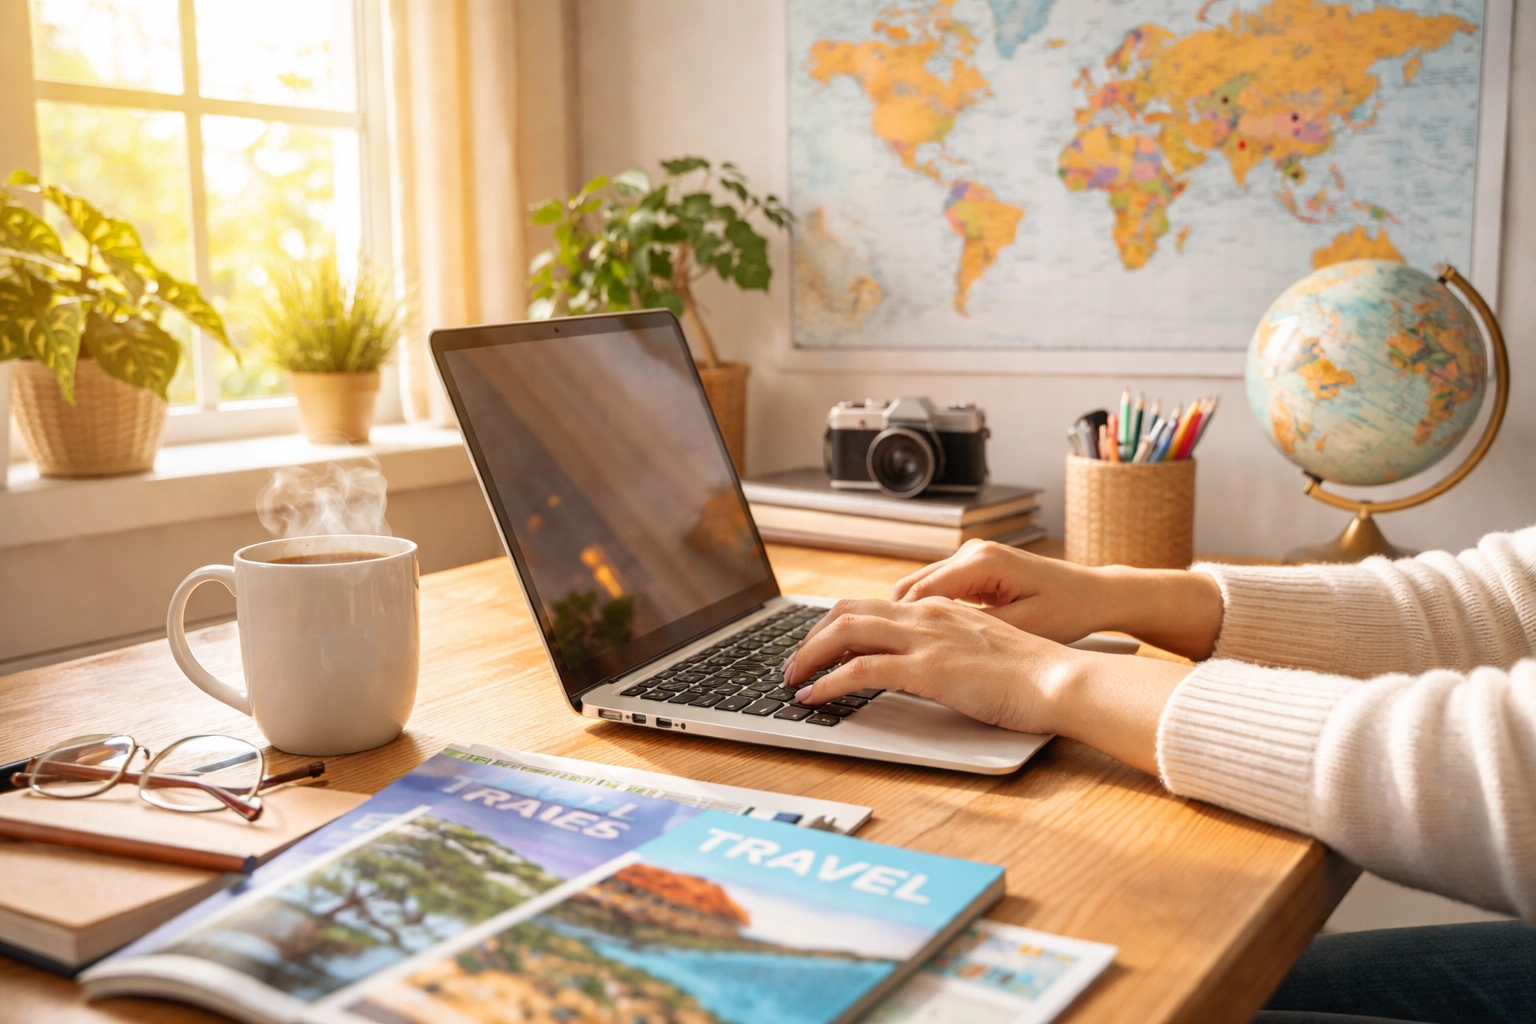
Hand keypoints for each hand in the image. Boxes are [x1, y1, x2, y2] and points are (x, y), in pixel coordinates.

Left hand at [783, 596, 1194, 774]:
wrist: (1063, 680)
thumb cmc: (1033, 675)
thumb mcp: (983, 651)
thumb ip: (950, 649)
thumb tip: (926, 665)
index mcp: (940, 610)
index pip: (872, 607)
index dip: (836, 627)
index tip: (818, 648)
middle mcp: (927, 616)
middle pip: (847, 612)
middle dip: (811, 638)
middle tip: (794, 665)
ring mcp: (926, 640)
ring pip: (845, 632)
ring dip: (809, 656)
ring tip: (792, 680)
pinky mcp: (928, 669)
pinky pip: (862, 669)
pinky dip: (829, 682)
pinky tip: (815, 697)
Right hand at [892, 541, 1225, 660]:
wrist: (1098, 595)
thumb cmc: (1069, 611)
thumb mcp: (1020, 630)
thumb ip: (970, 634)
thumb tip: (925, 648)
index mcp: (980, 563)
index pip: (914, 596)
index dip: (886, 626)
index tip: (861, 653)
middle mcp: (970, 553)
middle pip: (904, 591)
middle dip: (876, 623)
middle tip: (851, 655)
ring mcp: (971, 559)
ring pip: (914, 593)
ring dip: (895, 621)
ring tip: (874, 654)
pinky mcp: (975, 571)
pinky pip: (932, 593)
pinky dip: (916, 616)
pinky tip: (908, 643)